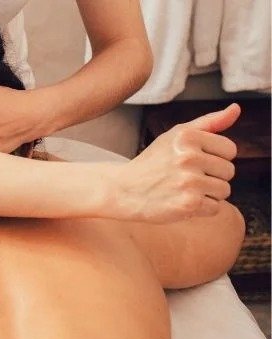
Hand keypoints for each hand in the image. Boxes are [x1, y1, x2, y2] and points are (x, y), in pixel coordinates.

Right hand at [110, 104, 240, 222]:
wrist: (123, 190)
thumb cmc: (152, 163)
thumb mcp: (175, 136)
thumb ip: (208, 123)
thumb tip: (236, 109)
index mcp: (188, 137)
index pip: (229, 150)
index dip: (215, 158)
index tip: (195, 163)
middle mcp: (189, 157)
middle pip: (229, 171)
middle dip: (211, 177)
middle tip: (186, 179)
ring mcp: (189, 182)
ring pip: (224, 191)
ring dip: (208, 194)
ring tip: (184, 191)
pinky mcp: (188, 204)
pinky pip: (214, 208)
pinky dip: (201, 209)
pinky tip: (182, 202)